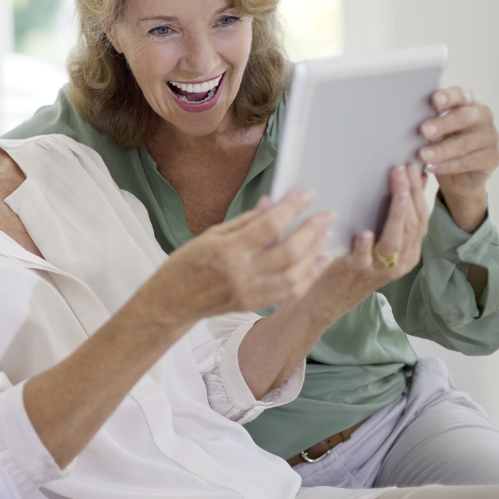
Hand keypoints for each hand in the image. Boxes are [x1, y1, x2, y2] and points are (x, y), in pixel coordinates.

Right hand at [144, 190, 333, 324]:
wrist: (171, 302)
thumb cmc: (185, 265)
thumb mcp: (210, 235)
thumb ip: (245, 222)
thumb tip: (272, 204)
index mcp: (228, 251)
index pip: (269, 226)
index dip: (292, 208)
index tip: (307, 195)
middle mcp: (242, 273)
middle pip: (289, 251)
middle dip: (312, 230)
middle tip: (327, 215)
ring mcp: (250, 292)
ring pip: (295, 274)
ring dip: (314, 253)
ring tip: (324, 236)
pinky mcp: (254, 304)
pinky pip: (290, 292)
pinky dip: (308, 276)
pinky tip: (317, 262)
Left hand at [302, 164, 430, 317]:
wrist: (330, 296)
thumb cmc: (354, 259)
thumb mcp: (379, 238)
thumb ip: (393, 216)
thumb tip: (409, 179)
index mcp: (410, 250)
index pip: (421, 217)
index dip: (419, 192)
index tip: (413, 168)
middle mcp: (401, 260)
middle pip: (411, 224)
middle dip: (410, 194)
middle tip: (402, 170)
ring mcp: (380, 268)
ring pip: (395, 240)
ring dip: (397, 214)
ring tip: (398, 192)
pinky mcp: (357, 272)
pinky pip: (364, 258)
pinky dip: (365, 245)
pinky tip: (365, 232)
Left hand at [418, 86, 498, 231]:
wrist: (458, 176)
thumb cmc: (441, 144)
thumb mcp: (433, 132)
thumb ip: (428, 123)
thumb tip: (406, 119)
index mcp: (468, 103)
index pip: (460, 95)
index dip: (448, 97)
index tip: (434, 101)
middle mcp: (483, 116)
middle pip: (465, 117)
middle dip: (443, 124)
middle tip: (423, 131)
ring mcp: (491, 136)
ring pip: (466, 142)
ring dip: (442, 150)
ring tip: (423, 155)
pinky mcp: (493, 156)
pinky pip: (470, 161)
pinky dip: (448, 165)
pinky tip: (432, 167)